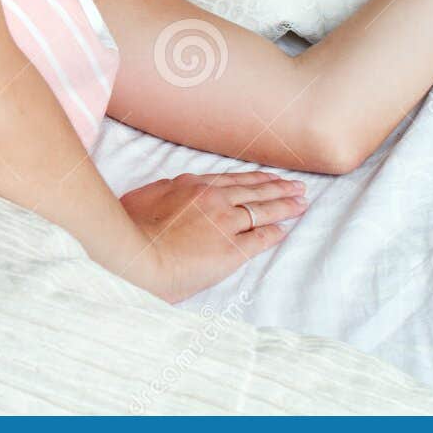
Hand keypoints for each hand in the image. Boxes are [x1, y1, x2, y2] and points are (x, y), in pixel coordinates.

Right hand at [120, 170, 307, 303]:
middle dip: (278, 188)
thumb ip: (161, 192)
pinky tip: (285, 230)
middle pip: (253, 191)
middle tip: (297, 187)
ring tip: (301, 203)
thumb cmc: (131, 227)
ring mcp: (225, 222)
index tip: (268, 178)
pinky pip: (261, 238)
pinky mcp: (232, 248)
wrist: (137, 253)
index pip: (231, 180)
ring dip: (285, 206)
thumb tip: (168, 190)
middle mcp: (213, 199)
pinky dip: (275, 233)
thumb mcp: (142, 197)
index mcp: (191, 185)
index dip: (253, 179)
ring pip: (263, 210)